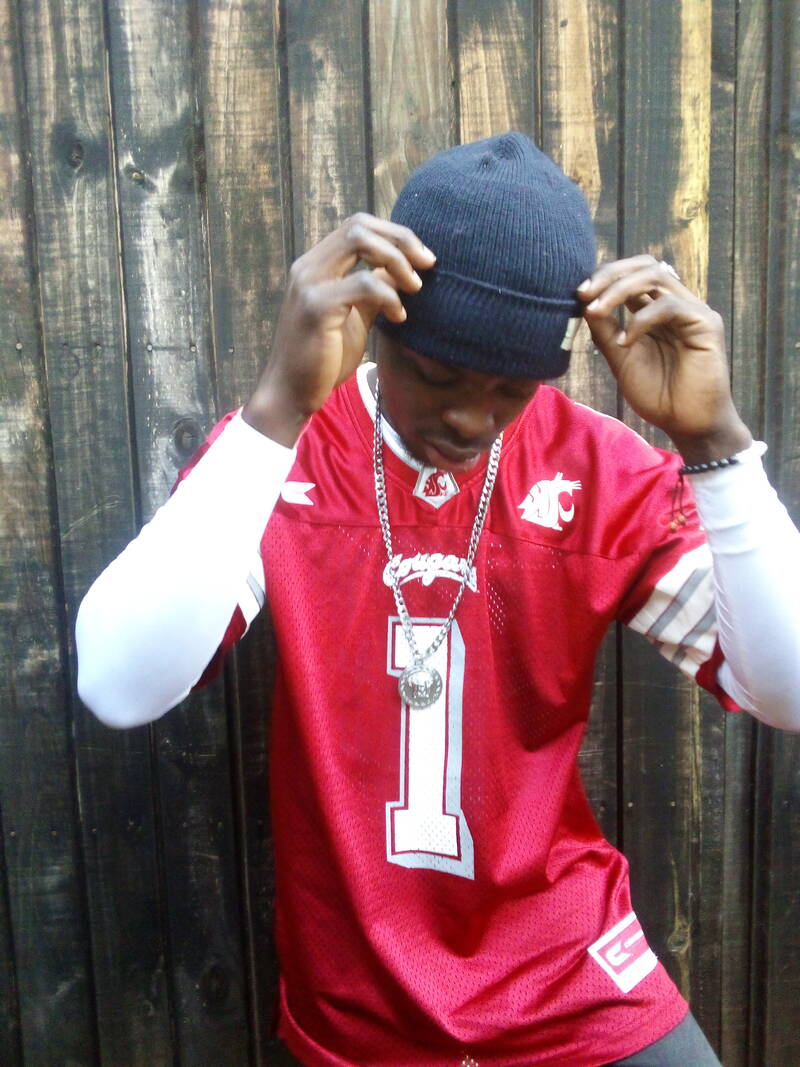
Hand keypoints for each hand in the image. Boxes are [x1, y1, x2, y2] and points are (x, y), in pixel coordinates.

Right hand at [243, 213, 435, 445]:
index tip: (422, 258)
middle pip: (359, 225)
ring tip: (415, 289)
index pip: (358, 225)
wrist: (292, 394)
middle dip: (402, 239)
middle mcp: (308, 267)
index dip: (394, 234)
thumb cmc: (324, 358)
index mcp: (316, 265)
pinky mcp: (317, 308)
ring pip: (359, 242)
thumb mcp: (355, 317)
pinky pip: (363, 284)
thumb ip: (373, 291)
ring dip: (397, 260)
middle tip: (428, 264)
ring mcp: (309, 284)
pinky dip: (390, 297)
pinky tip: (399, 318)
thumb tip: (402, 272)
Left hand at [577, 255, 751, 461]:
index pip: (632, 274)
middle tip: (584, 292)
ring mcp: (693, 310)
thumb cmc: (657, 394)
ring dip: (620, 290)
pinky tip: (626, 342)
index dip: (604, 276)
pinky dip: (641, 320)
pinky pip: (670, 305)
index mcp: (655, 309)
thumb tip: (584, 300)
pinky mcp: (706, 323)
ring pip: (656, 276)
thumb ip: (605, 330)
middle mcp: (676, 303)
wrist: (686, 423)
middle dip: (610, 273)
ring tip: (597, 311)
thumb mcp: (620, 358)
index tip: (577, 293)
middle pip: (645, 265)